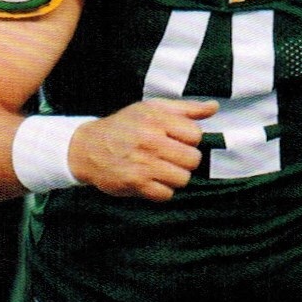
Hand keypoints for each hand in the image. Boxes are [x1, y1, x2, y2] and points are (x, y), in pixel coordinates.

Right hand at [68, 98, 218, 201]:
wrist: (88, 146)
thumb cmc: (124, 126)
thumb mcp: (152, 108)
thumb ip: (185, 109)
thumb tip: (214, 107)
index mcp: (157, 119)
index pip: (195, 136)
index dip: (189, 140)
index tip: (176, 140)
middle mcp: (151, 140)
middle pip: (193, 160)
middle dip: (184, 160)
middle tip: (170, 157)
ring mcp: (143, 163)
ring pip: (182, 179)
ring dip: (175, 176)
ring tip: (161, 169)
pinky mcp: (135, 183)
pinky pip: (166, 194)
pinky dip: (162, 190)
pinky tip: (151, 180)